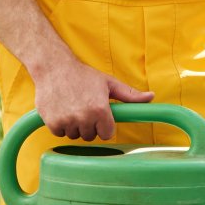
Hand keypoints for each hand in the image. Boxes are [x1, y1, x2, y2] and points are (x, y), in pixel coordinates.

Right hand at [33, 58, 152, 140]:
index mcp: (100, 110)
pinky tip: (62, 109)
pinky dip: (61, 125)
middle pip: (90, 136)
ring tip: (73, 107)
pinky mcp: (53, 123)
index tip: (100, 115)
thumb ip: (130, 95)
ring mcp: (67, 121)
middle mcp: (84, 117)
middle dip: (89, 125)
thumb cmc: (83, 75)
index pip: (107, 134)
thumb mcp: (109, 83)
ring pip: (75, 135)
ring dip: (74, 126)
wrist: (54, 67)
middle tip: (84, 108)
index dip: (104, 125)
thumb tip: (151, 97)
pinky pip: (60, 133)